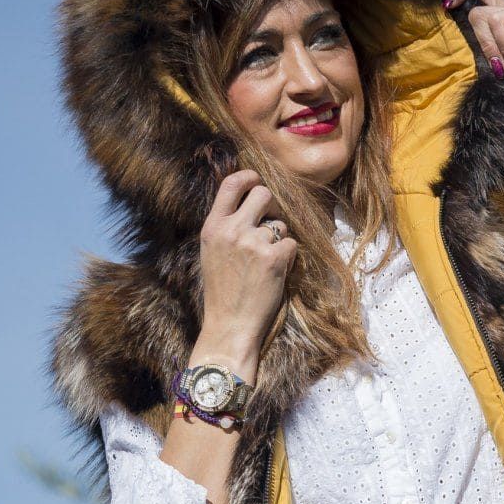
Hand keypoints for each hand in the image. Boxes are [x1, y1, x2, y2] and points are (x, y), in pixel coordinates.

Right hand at [198, 169, 297, 365]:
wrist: (229, 326)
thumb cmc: (223, 292)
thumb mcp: (213, 253)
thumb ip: (227, 226)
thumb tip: (249, 201)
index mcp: (212, 227)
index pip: (231, 184)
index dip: (249, 177)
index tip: (257, 180)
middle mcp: (231, 230)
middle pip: (263, 194)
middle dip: (272, 207)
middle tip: (270, 226)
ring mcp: (253, 243)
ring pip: (280, 224)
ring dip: (279, 240)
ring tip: (266, 263)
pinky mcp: (274, 259)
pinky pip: (291, 245)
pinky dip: (288, 258)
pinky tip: (275, 274)